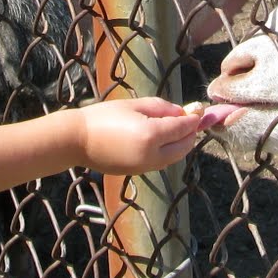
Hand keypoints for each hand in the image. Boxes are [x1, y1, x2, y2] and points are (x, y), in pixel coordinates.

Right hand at [75, 97, 208, 174]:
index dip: (194, 119)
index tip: (200, 110)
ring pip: (176, 157)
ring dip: (182, 143)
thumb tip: (183, 113)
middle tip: (192, 119)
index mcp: (152, 135)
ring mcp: (146, 167)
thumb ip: (163, 108)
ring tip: (179, 127)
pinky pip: (162, 162)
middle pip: (185, 146)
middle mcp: (152, 155)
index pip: (184, 128)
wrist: (78, 141)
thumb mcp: (135, 105)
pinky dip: (169, 151)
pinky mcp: (139, 172)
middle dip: (191, 133)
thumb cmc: (103, 117)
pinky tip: (164, 139)